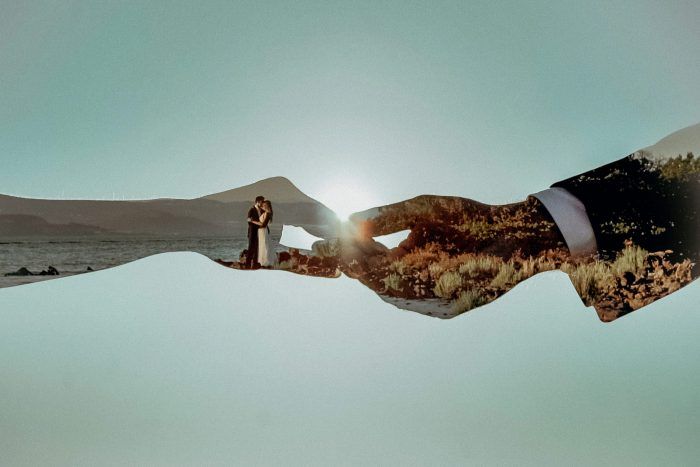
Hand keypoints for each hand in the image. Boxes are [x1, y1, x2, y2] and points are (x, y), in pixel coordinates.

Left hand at [313, 195, 693, 321]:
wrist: (520, 240)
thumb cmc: (474, 219)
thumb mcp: (430, 208)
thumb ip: (390, 217)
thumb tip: (351, 222)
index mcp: (423, 269)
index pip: (370, 268)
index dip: (345, 256)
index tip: (323, 246)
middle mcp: (428, 297)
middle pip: (378, 285)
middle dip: (359, 264)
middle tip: (340, 247)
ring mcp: (439, 308)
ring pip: (393, 295)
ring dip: (377, 275)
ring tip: (366, 253)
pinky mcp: (448, 311)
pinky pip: (411, 300)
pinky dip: (397, 284)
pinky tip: (397, 267)